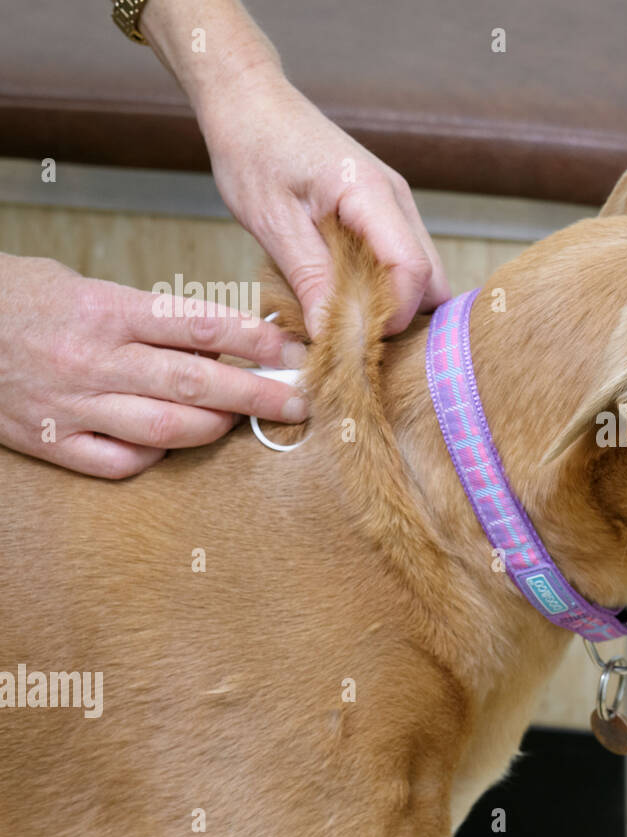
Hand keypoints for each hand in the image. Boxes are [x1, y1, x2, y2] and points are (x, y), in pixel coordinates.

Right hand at [0, 253, 308, 478]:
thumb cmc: (18, 299)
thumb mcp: (84, 286)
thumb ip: (147, 314)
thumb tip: (221, 338)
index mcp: (104, 311)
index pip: (201, 326)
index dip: (258, 342)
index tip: (295, 352)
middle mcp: (92, 360)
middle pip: (196, 384)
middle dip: (259, 395)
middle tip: (301, 401)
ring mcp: (71, 406)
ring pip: (167, 430)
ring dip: (217, 428)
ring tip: (244, 421)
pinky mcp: (50, 442)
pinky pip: (121, 463)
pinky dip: (157, 457)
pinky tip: (173, 444)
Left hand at [198, 70, 450, 338]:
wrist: (250, 100)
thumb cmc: (254, 148)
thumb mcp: (271, 221)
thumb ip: (309, 277)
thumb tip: (331, 334)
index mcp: (372, 196)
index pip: (412, 271)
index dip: (392, 315)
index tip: (355, 339)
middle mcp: (397, 200)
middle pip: (430, 279)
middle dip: (403, 317)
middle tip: (356, 341)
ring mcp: (395, 205)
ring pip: (421, 274)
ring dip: (394, 304)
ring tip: (349, 323)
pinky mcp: (383, 212)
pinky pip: (401, 261)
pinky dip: (383, 287)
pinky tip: (347, 298)